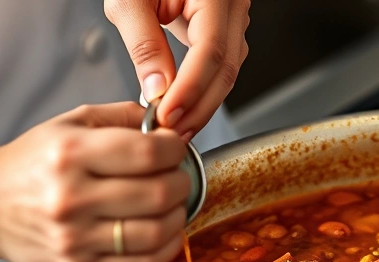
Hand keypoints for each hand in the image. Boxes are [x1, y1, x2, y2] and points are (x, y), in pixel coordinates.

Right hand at [0, 102, 190, 261]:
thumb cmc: (29, 164)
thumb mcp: (68, 124)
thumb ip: (120, 117)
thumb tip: (170, 123)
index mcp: (70, 154)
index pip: (147, 153)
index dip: (174, 150)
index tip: (176, 148)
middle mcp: (71, 198)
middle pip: (158, 194)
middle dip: (181, 182)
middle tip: (178, 177)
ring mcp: (74, 239)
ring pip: (155, 232)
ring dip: (177, 217)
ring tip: (172, 205)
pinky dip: (164, 248)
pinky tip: (164, 233)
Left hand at [104, 0, 250, 138]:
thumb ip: (143, 43)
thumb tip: (156, 89)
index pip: (211, 51)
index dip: (190, 89)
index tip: (166, 115)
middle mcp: (234, 3)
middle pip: (227, 69)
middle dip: (198, 107)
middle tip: (171, 133)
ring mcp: (235, 16)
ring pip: (229, 71)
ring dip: (202, 104)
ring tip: (174, 126)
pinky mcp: (226, 28)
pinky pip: (222, 65)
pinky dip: (203, 89)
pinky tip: (183, 106)